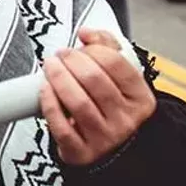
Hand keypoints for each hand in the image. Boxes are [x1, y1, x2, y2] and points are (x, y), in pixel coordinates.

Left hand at [40, 28, 156, 166]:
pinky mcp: (82, 153)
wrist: (113, 151)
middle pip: (94, 80)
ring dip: (58, 78)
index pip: (116, 63)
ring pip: (78, 102)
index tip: (79, 47)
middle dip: (71, 61)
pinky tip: (45, 89)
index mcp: (140, 98)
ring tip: (50, 67)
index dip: (92, 49)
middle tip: (60, 55)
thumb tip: (86, 32)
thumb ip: (107, 48)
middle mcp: (126, 120)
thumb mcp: (119, 79)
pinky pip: (61, 126)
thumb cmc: (111, 109)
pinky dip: (49, 103)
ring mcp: (105, 139)